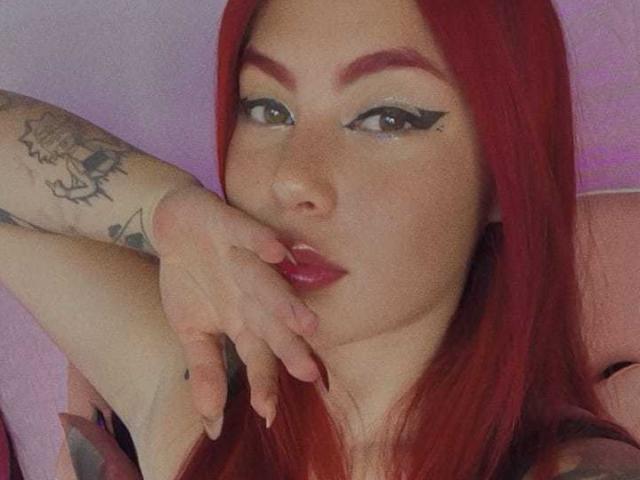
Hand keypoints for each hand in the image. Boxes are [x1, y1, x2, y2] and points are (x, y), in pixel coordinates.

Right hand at [150, 183, 321, 438]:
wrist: (177, 225)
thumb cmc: (192, 280)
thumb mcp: (190, 330)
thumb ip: (205, 371)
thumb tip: (212, 424)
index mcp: (245, 322)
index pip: (258, 357)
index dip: (263, 383)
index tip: (267, 415)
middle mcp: (254, 297)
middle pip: (275, 325)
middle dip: (290, 348)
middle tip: (309, 372)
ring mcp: (248, 263)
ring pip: (270, 284)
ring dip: (286, 302)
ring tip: (305, 324)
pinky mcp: (237, 229)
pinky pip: (251, 235)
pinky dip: (262, 243)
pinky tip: (277, 251)